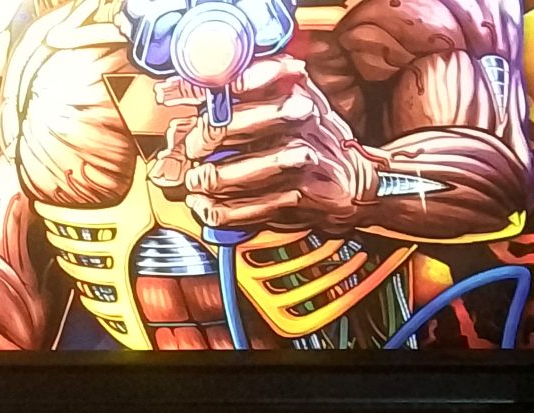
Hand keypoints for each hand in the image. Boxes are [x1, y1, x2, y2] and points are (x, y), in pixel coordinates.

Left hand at [152, 56, 380, 234]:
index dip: (199, 88)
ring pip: (237, 170)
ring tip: (196, 183)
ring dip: (209, 180)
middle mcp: (297, 118)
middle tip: (188, 151)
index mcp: (292, 89)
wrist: (361, 182)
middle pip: (230, 124)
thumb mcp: (297, 103)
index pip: (239, 79)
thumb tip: (204, 96)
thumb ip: (260, 91)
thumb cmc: (319, 142)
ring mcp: (301, 156)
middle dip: (200, 141)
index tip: (172, 94)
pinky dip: (224, 211)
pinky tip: (209, 209)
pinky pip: (253, 205)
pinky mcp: (302, 192)